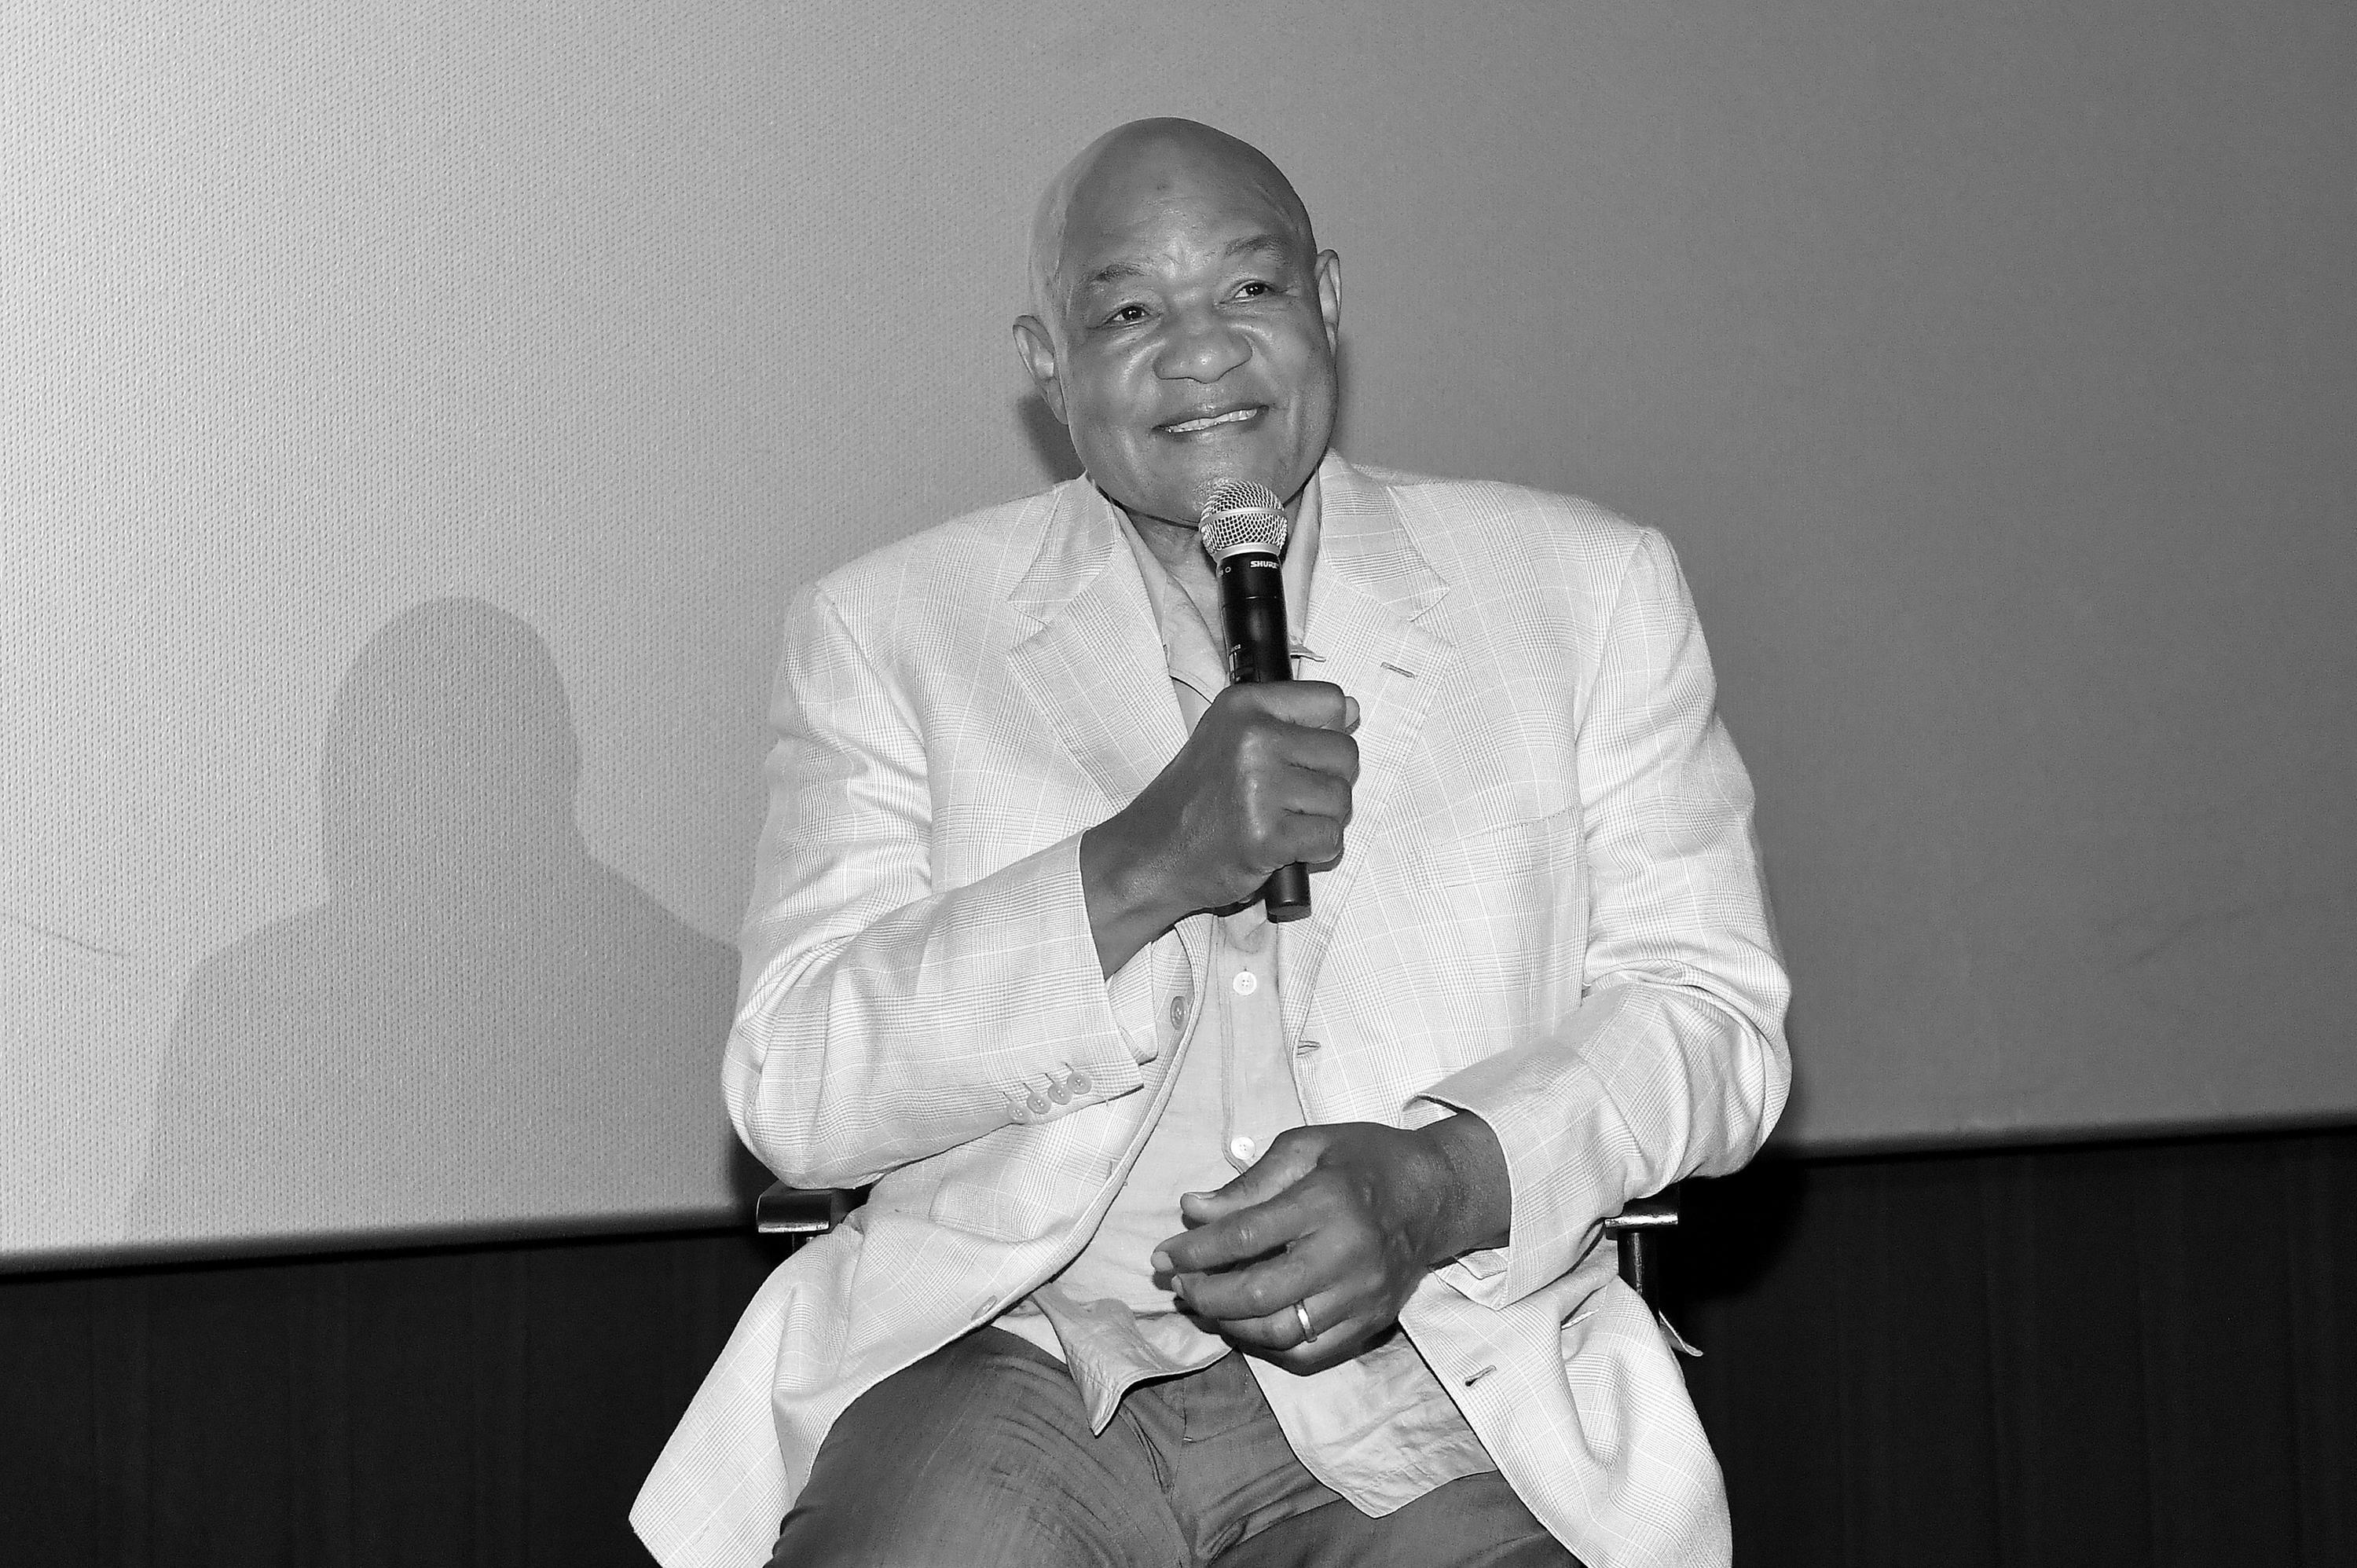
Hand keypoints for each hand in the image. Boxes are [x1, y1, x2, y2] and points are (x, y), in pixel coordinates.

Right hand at [1082, 682, 1357, 974]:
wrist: (1153, 853)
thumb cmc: (1195, 798)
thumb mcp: (1230, 736)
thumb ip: (1291, 721)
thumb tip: (1354, 712)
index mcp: (1245, 706)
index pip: (1332, 701)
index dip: (1329, 733)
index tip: (1302, 755)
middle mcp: (1253, 739)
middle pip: (1345, 753)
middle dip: (1328, 783)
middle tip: (1288, 800)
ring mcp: (1259, 789)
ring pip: (1342, 800)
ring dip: (1321, 820)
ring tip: (1281, 823)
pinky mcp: (1267, 837)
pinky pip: (1330, 838)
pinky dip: (1315, 850)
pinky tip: (1283, 847)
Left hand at [1149, 1121, 1474, 1374]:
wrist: (1437, 1193)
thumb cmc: (1365, 1160)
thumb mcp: (1306, 1147)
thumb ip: (1248, 1183)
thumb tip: (1193, 1210)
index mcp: (1326, 1202)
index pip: (1244, 1237)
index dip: (1195, 1251)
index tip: (1163, 1256)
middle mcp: (1346, 1255)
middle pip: (1258, 1294)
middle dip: (1205, 1294)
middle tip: (1180, 1285)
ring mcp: (1363, 1295)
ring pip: (1281, 1332)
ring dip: (1231, 1324)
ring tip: (1208, 1304)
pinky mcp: (1373, 1321)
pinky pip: (1312, 1352)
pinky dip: (1271, 1347)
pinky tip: (1249, 1324)